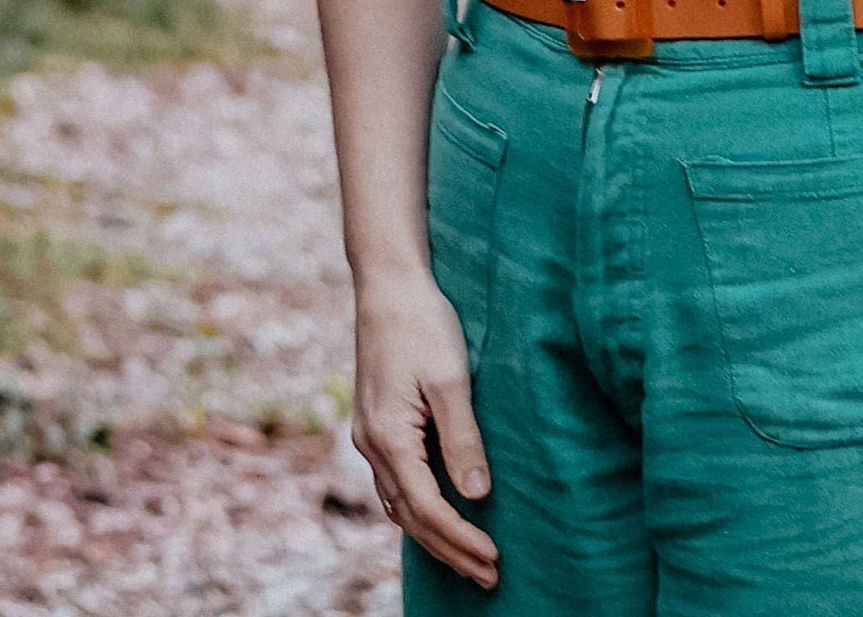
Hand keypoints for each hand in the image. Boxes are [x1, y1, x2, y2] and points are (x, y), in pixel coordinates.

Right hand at [351, 273, 498, 589]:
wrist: (387, 286)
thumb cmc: (424, 324)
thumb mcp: (450, 379)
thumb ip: (462, 438)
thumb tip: (476, 494)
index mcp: (389, 438)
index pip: (428, 509)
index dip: (461, 538)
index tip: (494, 558)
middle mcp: (371, 446)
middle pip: (411, 517)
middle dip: (450, 550)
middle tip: (489, 576)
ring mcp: (368, 437)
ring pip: (398, 505)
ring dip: (432, 535)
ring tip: (469, 557)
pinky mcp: (375, 425)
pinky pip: (394, 484)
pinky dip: (417, 509)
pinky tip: (438, 514)